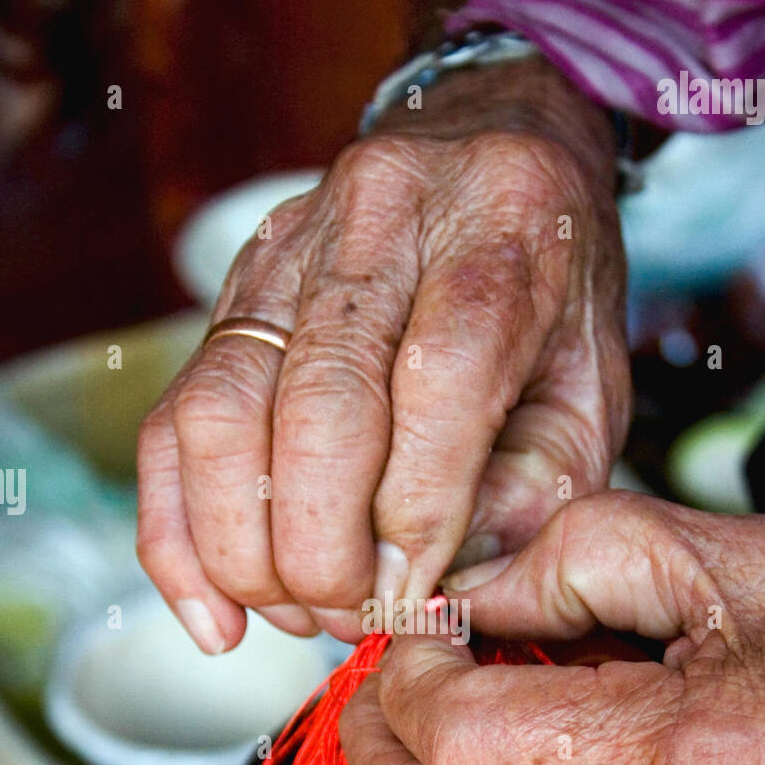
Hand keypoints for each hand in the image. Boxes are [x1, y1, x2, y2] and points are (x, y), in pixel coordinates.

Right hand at [136, 56, 627, 650]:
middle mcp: (379, 221)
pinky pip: (171, 420)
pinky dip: (176, 532)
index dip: (418, 516)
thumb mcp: (593, 387)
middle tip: (356, 616)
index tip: (414, 600)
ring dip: (242, 547)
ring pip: (221, 411)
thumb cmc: (552, 289)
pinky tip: (214, 608)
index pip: (441, 382)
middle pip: (319, 402)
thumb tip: (437, 588)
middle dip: (326, 549)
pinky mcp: (229, 292)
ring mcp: (286, 251)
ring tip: (293, 614)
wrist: (495, 148)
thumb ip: (538, 490)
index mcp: (496, 234)